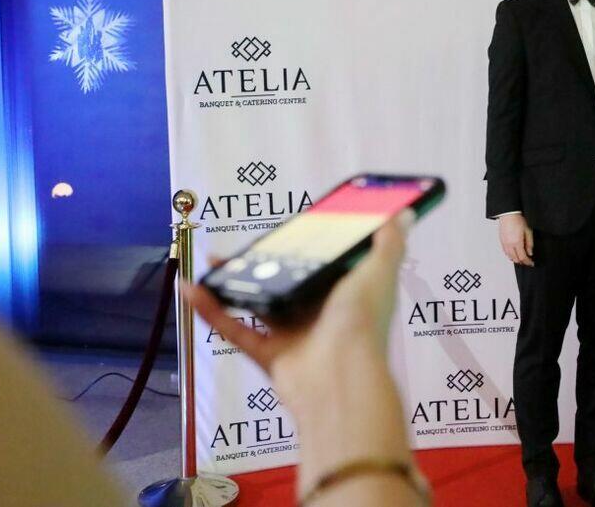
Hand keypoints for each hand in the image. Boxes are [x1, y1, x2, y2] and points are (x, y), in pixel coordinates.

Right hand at [183, 211, 411, 402]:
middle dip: (267, 263)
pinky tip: (192, 289)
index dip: (313, 246)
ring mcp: (295, 336)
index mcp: (348, 294)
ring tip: (215, 261)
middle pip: (290, 282)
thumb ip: (388, 244)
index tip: (293, 224)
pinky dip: (212, 311)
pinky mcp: (271, 355)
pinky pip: (236, 330)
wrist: (340, 380)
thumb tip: (402, 214)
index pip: (328, 264)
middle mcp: (322, 315)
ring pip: (260, 304)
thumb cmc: (363, 325)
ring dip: (235, 283)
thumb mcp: (379, 274)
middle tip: (248, 242)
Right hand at [497, 212, 533, 265]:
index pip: (523, 257)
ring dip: (516, 259)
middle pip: (516, 259)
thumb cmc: (518, 220)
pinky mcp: (501, 241)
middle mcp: (509, 245)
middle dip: (522, 262)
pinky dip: (510, 255)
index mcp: (517, 242)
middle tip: (527, 261)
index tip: (531, 263)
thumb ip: (529, 243)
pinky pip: (505, 252)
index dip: (528, 262)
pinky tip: (514, 253)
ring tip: (521, 257)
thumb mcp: (528, 231)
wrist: (508, 214)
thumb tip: (530, 253)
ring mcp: (504, 243)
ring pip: (510, 257)